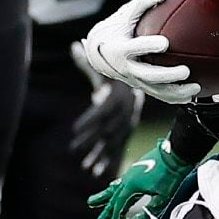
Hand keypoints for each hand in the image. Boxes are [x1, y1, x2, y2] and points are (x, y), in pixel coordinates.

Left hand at [67, 46, 144, 176]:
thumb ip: (88, 62)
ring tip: (86, 168)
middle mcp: (124, 115)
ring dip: (99, 156)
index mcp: (118, 100)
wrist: (145, 86)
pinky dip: (107, 161)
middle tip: (73, 148)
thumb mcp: (105, 69)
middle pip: (106, 129)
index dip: (89, 120)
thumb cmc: (119, 76)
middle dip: (90, 140)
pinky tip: (96, 173)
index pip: (102, 111)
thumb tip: (75, 45)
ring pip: (112, 143)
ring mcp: (127, 126)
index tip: (74, 129)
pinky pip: (117, 149)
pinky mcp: (126, 134)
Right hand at [78, 0, 200, 101]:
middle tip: (186, 70)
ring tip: (196, 89)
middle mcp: (126, 68)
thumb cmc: (117, 28)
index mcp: (120, 48)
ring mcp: (134, 80)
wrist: (99, 52)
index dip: (148, 46)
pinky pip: (159, 95)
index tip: (165, 43)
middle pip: (147, 75)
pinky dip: (175, 98)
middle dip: (167, 75)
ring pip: (156, 90)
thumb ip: (143, 3)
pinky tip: (193, 97)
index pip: (135, 48)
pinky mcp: (141, 87)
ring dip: (176, 91)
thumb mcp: (125, 14)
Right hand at [88, 140, 199, 218]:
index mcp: (130, 186)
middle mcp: (127, 179)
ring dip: (104, 198)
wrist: (176, 152)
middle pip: (113, 199)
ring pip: (115, 189)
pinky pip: (122, 181)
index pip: (119, 208)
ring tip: (92, 202)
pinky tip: (113, 186)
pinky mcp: (137, 169)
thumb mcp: (161, 199)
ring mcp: (131, 173)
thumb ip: (147, 214)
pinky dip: (115, 187)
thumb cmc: (171, 175)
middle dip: (106, 213)